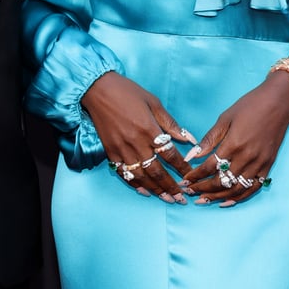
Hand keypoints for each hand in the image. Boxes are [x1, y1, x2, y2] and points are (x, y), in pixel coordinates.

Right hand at [82, 71, 196, 203]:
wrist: (97, 89)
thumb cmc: (127, 92)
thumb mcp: (153, 102)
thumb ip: (170, 123)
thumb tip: (188, 139)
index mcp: (149, 129)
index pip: (170, 155)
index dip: (182, 168)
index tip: (191, 176)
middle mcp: (136, 143)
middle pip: (157, 171)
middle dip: (171, 187)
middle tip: (182, 198)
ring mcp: (121, 149)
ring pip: (141, 176)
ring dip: (156, 190)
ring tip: (167, 199)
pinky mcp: (110, 152)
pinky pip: (123, 173)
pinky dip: (134, 184)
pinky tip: (144, 191)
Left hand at [182, 68, 288, 205]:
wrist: (279, 102)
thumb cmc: (250, 106)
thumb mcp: (225, 118)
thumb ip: (209, 138)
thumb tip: (192, 155)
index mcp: (233, 144)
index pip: (210, 167)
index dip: (195, 176)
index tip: (185, 180)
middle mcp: (247, 157)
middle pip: (222, 181)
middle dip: (203, 189)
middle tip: (189, 192)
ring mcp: (259, 163)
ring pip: (236, 188)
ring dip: (219, 196)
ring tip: (204, 200)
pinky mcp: (268, 166)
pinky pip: (253, 187)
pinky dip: (240, 196)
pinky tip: (228, 200)